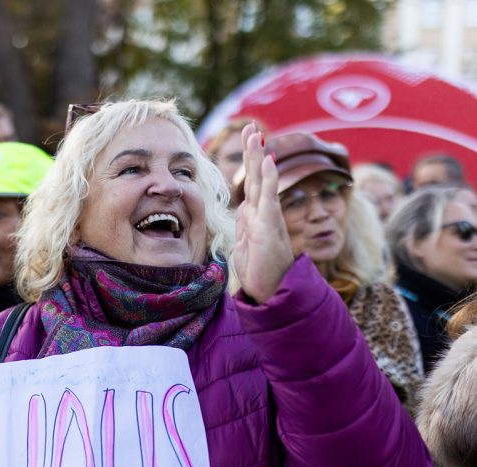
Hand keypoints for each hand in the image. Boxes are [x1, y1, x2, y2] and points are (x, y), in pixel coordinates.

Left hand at [232, 123, 294, 303]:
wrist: (269, 294)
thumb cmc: (259, 273)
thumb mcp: (244, 246)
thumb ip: (243, 226)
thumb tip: (242, 210)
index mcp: (256, 216)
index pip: (251, 183)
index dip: (249, 162)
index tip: (248, 140)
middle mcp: (264, 213)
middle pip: (256, 176)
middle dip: (253, 150)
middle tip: (250, 126)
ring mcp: (267, 219)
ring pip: (261, 182)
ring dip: (258, 157)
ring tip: (256, 134)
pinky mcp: (269, 228)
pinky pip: (269, 199)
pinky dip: (269, 179)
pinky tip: (268, 161)